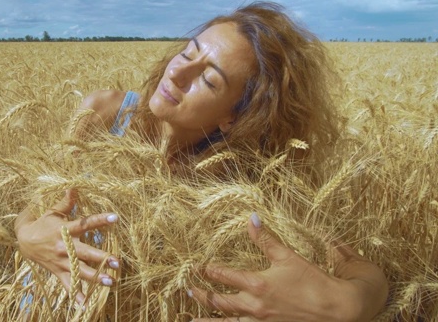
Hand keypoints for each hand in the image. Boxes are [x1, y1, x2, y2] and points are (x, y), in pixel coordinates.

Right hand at [15, 189, 119, 303]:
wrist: (23, 240)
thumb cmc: (43, 224)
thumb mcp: (53, 212)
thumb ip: (66, 202)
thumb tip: (75, 186)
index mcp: (64, 230)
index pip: (84, 223)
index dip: (99, 220)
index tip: (114, 217)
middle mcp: (64, 247)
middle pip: (85, 252)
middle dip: (101, 257)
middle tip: (117, 262)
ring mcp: (61, 261)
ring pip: (79, 271)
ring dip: (95, 278)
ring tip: (110, 282)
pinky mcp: (58, 271)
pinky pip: (67, 285)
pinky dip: (75, 294)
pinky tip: (85, 303)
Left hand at [188, 213, 387, 321]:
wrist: (339, 310)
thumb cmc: (314, 282)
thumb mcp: (288, 257)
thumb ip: (266, 239)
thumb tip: (251, 217)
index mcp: (257, 284)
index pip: (224, 275)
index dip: (209, 271)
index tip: (199, 268)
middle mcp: (253, 307)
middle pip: (219, 302)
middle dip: (201, 295)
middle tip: (189, 290)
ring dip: (206, 320)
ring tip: (190, 320)